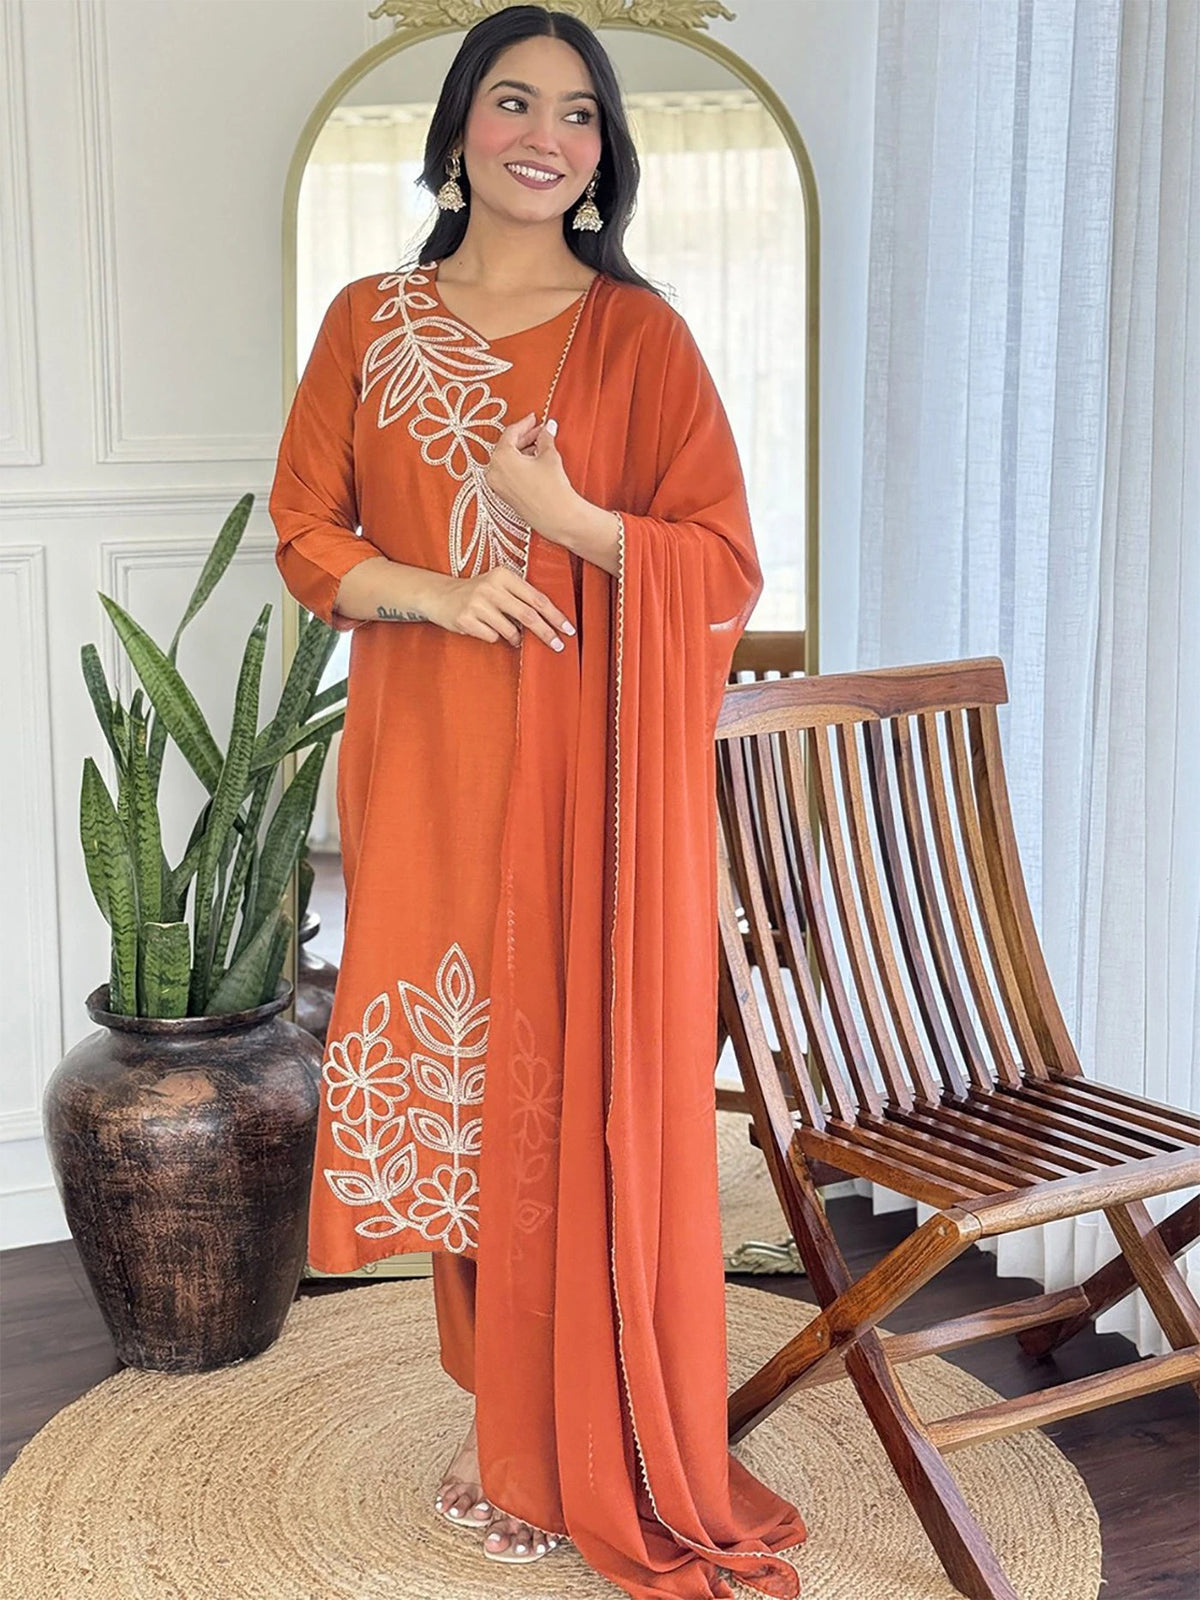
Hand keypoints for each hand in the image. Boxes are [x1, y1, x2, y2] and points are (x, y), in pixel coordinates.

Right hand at [421, 568, 575, 651]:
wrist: (439, 595)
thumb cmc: (477, 593)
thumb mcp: (499, 586)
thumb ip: (521, 598)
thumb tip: (550, 620)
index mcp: (504, 575)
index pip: (537, 598)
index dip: (555, 615)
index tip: (569, 629)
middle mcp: (491, 587)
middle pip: (528, 616)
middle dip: (546, 633)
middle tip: (558, 646)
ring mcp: (477, 603)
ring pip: (510, 630)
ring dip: (515, 638)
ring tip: (510, 635)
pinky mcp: (466, 618)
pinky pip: (492, 637)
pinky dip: (494, 637)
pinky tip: (484, 628)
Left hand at [482, 413, 580, 544]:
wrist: (557, 517)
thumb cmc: (552, 489)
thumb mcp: (549, 456)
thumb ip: (545, 438)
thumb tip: (548, 427)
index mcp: (501, 457)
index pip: (511, 433)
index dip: (525, 424)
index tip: (534, 419)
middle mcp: (493, 471)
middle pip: (507, 446)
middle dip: (524, 437)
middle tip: (539, 430)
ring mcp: (496, 484)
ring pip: (506, 459)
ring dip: (522, 450)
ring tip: (540, 445)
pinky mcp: (503, 494)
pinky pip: (507, 472)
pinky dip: (518, 464)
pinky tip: (533, 460)